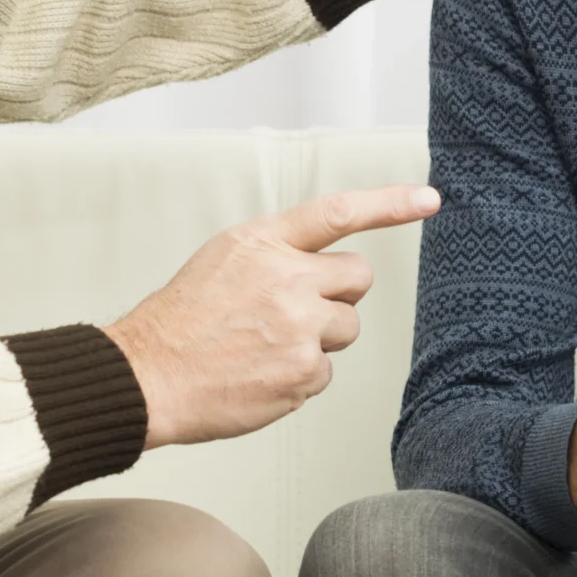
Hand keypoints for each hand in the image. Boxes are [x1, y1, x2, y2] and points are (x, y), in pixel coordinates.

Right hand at [104, 184, 439, 447]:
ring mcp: (299, 328)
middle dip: (339, 295)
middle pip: (357, 278)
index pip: (339, 212)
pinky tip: (260, 373)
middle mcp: (287, 278)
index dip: (389, 203)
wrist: (148, 377)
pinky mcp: (303, 373)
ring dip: (319, 339)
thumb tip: (322, 267)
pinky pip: (326, 372)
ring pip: (345, 329)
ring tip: (266, 346)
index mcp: (264, 243)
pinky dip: (300, 377)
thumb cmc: (182, 321)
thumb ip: (276, 253)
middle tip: (295, 311)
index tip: (428, 198)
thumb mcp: (223, 259)